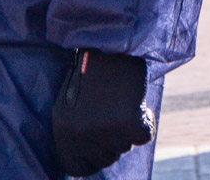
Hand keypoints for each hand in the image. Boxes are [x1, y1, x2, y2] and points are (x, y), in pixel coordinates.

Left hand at [52, 50, 153, 175]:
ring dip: (128, 128)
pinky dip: (146, 121)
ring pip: (125, 146)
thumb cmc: (91, 70)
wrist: (111, 42)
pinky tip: (138, 103)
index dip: (92, 159)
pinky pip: (144, 136)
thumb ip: (75, 132)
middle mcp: (81, 136)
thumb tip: (86, 161)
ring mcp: (105, 132)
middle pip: (106, 159)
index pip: (77, 168)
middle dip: (113, 140)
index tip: (102, 148)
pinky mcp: (129, 124)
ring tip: (122, 100)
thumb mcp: (72, 103)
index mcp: (62, 133)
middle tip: (113, 112)